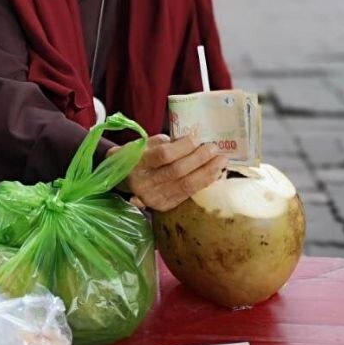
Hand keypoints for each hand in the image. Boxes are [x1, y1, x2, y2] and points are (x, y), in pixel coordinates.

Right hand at [110, 134, 228, 211]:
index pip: (163, 155)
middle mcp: (144, 183)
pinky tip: (214, 174)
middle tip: (214, 148)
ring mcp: (153, 198)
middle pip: (177, 171)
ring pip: (186, 185)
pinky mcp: (163, 206)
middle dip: (200, 159)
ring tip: (221, 161)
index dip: (183, 147)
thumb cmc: (136, 156)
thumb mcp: (143, 144)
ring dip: (207, 172)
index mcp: (137, 163)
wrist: (122, 180)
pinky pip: (187, 194)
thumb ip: (164, 142)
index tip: (197, 138)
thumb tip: (191, 141)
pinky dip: (203, 183)